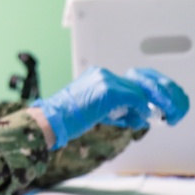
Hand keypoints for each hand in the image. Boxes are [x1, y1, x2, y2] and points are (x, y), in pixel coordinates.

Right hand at [33, 66, 188, 150]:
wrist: (52, 119)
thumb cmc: (66, 116)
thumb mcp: (91, 105)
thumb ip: (112, 105)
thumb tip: (135, 113)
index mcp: (95, 74)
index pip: (125, 84)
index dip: (134, 98)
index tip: (139, 108)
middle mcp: (102, 74)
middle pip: (132, 86)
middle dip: (139, 103)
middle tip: (143, 116)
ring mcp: (106, 81)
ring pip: (135, 93)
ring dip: (138, 108)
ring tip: (136, 119)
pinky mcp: (110, 92)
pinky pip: (134, 100)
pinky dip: (138, 110)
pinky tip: (135, 118)